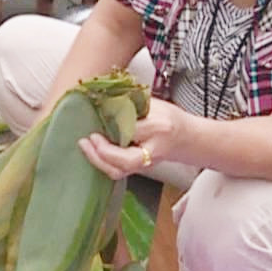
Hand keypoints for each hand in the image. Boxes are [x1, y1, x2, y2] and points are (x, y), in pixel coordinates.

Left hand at [78, 97, 195, 179]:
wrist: (186, 138)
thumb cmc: (168, 118)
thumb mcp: (153, 104)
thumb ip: (130, 102)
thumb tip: (101, 98)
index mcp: (158, 127)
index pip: (132, 129)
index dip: (112, 124)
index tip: (98, 116)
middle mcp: (153, 149)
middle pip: (127, 160)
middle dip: (103, 152)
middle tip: (89, 138)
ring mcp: (146, 163)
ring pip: (121, 171)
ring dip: (98, 161)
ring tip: (85, 146)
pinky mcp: (139, 169)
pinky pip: (119, 172)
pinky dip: (102, 164)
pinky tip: (92, 153)